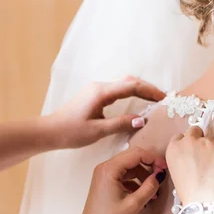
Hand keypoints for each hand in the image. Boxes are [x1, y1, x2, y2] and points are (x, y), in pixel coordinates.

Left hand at [45, 77, 165, 148]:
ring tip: (154, 98)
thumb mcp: (98, 131)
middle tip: (163, 97)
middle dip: (148, 87)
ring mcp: (96, 90)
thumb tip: (141, 120)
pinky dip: (131, 92)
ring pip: (123, 83)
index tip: (164, 98)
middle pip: (129, 81)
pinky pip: (117, 89)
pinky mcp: (94, 95)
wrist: (49, 131)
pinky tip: (138, 100)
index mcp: (101, 92)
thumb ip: (120, 124)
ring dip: (140, 88)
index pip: (131, 86)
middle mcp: (99, 86)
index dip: (150, 91)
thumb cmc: (71, 132)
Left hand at [77, 147, 167, 213]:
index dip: (153, 159)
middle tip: (161, 176)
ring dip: (143, 174)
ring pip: (130, 166)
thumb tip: (160, 175)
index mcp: (110, 169)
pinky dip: (136, 181)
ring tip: (153, 190)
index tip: (165, 168)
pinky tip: (144, 194)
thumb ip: (149, 187)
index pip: (136, 154)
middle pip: (132, 157)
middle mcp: (105, 167)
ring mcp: (104, 174)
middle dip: (149, 164)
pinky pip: (124, 175)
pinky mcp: (106, 182)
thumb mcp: (134, 204)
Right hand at [166, 126, 213, 203]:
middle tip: (205, 155)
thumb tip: (194, 157)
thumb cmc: (191, 193)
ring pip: (212, 141)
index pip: (180, 137)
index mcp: (174, 148)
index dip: (188, 144)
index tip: (193, 152)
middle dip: (199, 139)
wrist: (206, 199)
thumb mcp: (177, 173)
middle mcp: (188, 140)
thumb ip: (183, 158)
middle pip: (194, 130)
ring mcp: (207, 141)